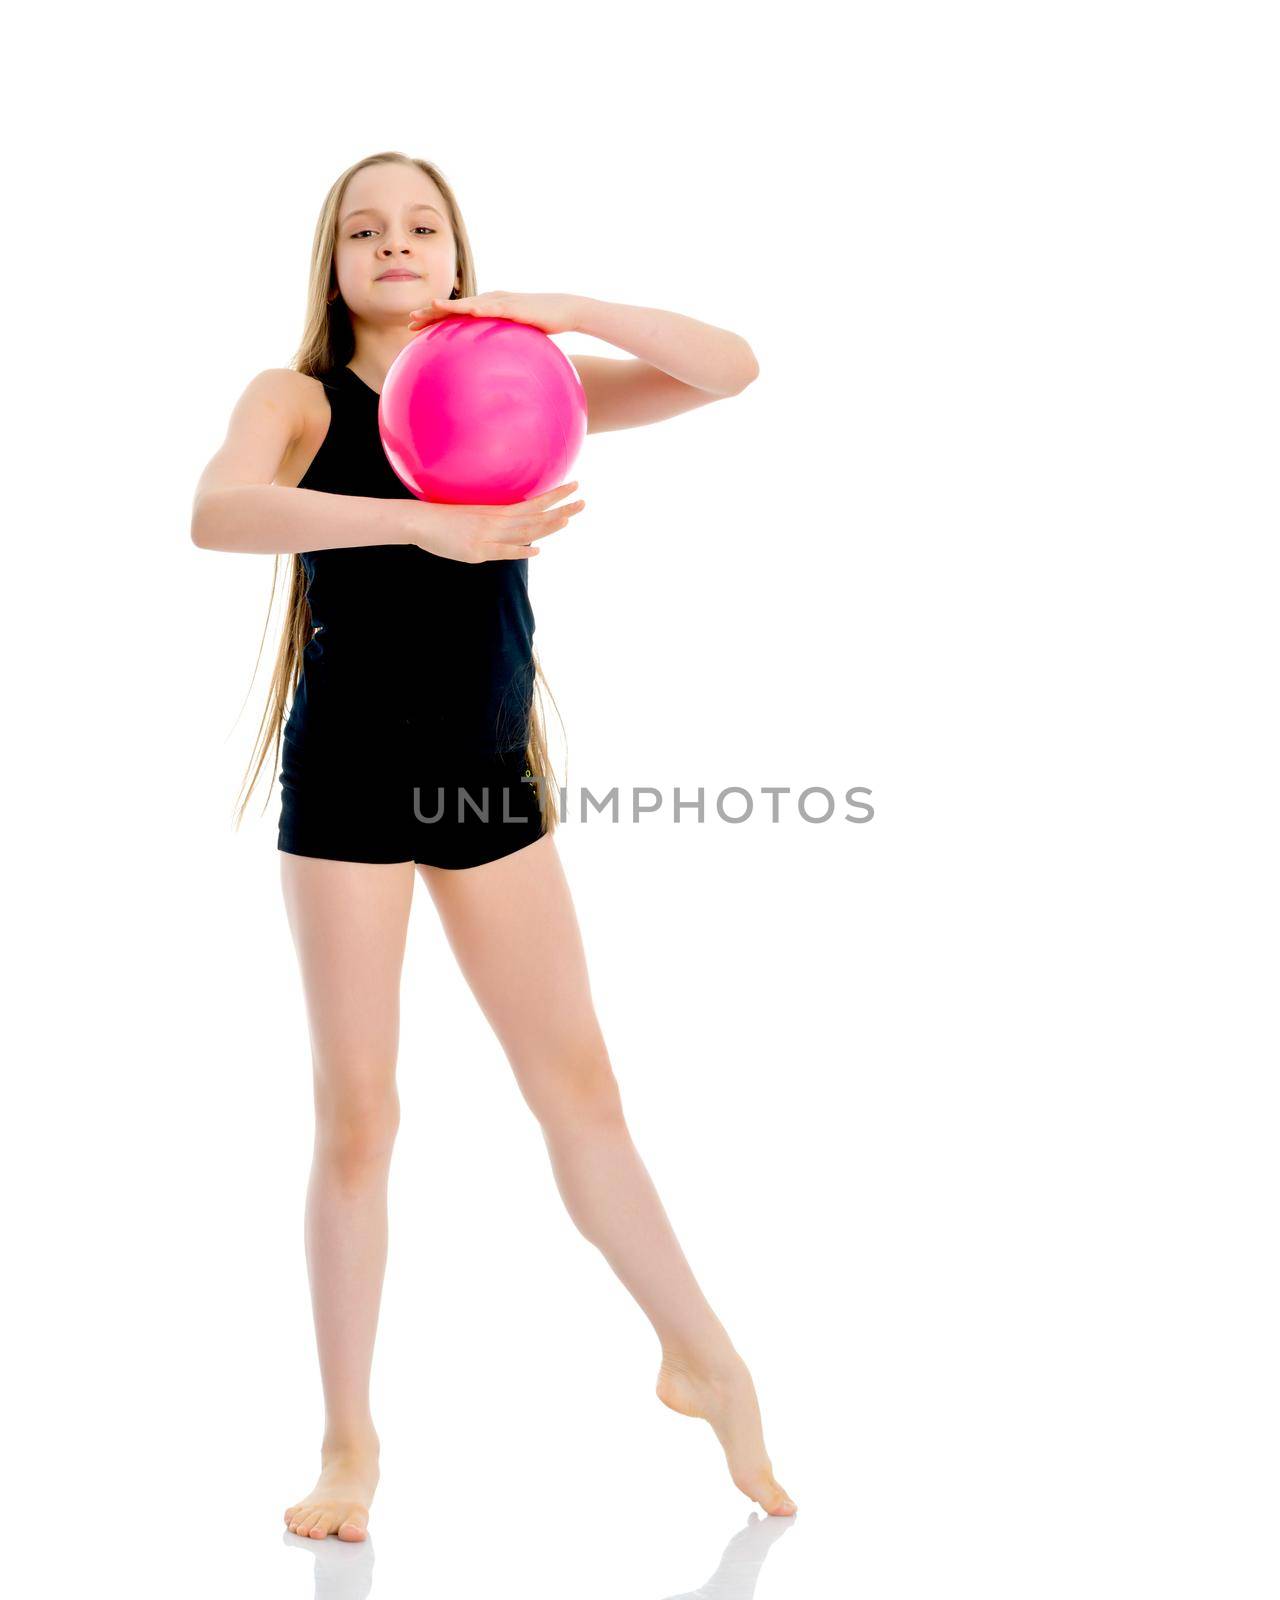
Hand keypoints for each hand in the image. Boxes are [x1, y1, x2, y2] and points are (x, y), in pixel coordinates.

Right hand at [401, 480, 584, 562]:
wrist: (420, 522)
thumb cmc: (444, 518)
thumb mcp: (474, 515)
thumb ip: (493, 520)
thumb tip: (510, 525)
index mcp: (498, 510)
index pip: (534, 502)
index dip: (555, 496)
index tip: (575, 487)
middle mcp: (497, 520)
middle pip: (536, 515)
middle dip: (561, 508)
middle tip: (583, 501)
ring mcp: (489, 535)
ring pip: (525, 530)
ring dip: (548, 525)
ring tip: (568, 518)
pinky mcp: (478, 550)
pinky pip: (503, 550)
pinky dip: (521, 550)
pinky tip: (537, 549)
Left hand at [407, 290, 581, 334]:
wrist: (566, 310)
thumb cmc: (542, 324)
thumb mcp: (516, 339)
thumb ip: (500, 349)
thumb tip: (487, 373)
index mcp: (488, 308)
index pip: (456, 314)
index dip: (434, 319)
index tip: (414, 328)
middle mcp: (490, 301)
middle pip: (456, 307)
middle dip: (432, 312)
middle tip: (410, 320)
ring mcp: (502, 301)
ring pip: (471, 303)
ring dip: (452, 305)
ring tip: (432, 307)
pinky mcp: (516, 306)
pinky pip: (496, 307)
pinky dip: (482, 308)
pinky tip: (469, 310)